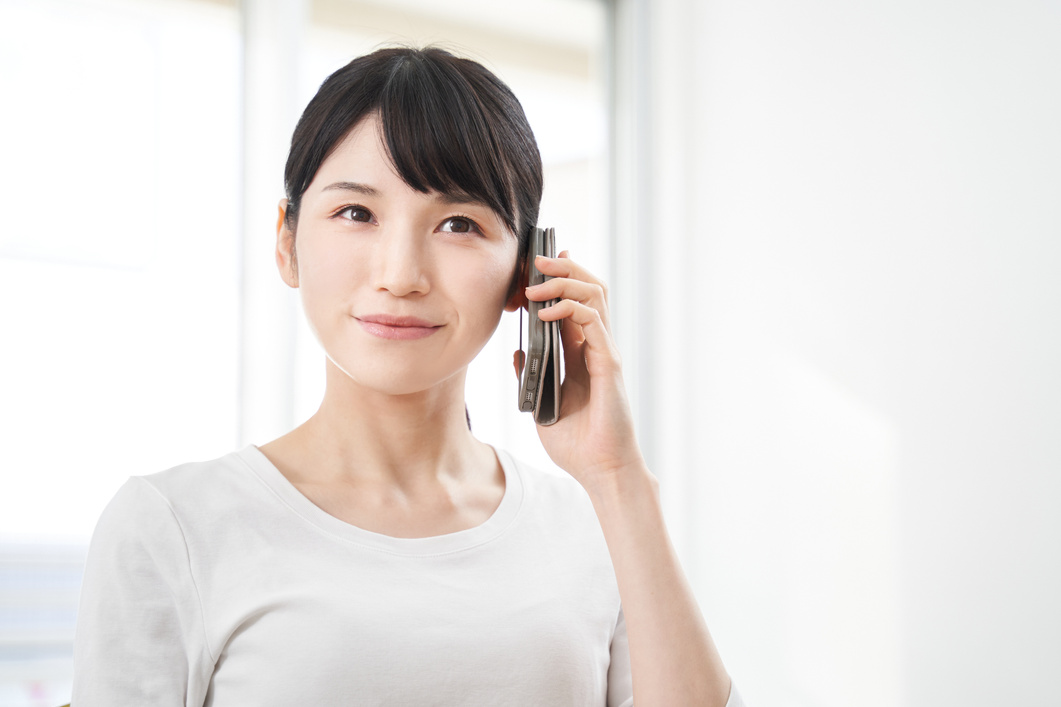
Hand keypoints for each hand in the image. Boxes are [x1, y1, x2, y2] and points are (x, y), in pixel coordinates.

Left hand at [519, 251, 647, 493]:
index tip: (533, 265)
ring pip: (595, 296)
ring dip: (565, 281)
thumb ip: (533, 375)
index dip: (557, 280)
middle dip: (563, 269)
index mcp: (581, 354)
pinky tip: (545, 312)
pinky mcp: (609, 363)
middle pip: (588, 290)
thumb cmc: (577, 444)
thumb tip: (518, 351)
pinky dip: (569, 309)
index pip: (573, 303)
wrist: (600, 471)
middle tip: (536, 258)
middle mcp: (596, 347)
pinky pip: (592, 322)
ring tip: (536, 279)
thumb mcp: (542, 404)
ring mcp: (604, 352)